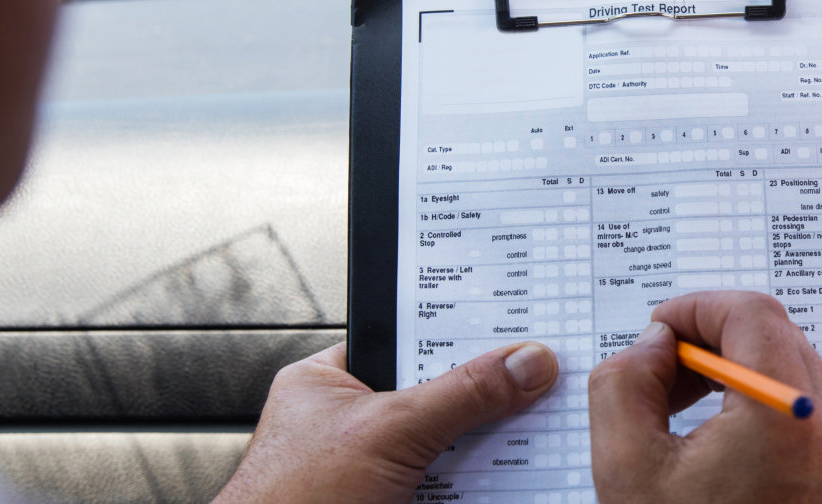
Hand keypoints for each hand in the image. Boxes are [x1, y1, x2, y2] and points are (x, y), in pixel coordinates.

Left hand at [213, 341, 558, 503]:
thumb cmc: (288, 502)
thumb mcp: (389, 430)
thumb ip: (460, 393)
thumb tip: (523, 362)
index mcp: (330, 381)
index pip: (408, 339)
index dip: (461, 334)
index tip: (517, 333)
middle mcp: (350, 422)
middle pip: (436, 394)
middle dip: (482, 397)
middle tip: (533, 387)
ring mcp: (372, 469)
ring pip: (447, 445)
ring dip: (484, 447)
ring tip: (526, 437)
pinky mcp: (393, 502)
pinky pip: (449, 486)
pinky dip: (475, 486)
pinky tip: (502, 481)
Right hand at [588, 291, 821, 503]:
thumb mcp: (627, 470)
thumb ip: (626, 384)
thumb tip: (654, 347)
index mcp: (787, 417)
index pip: (750, 313)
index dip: (697, 308)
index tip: (664, 329)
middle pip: (782, 344)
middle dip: (719, 349)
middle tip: (668, 380)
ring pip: (806, 388)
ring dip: (751, 390)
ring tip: (698, 433)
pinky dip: (783, 430)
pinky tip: (739, 468)